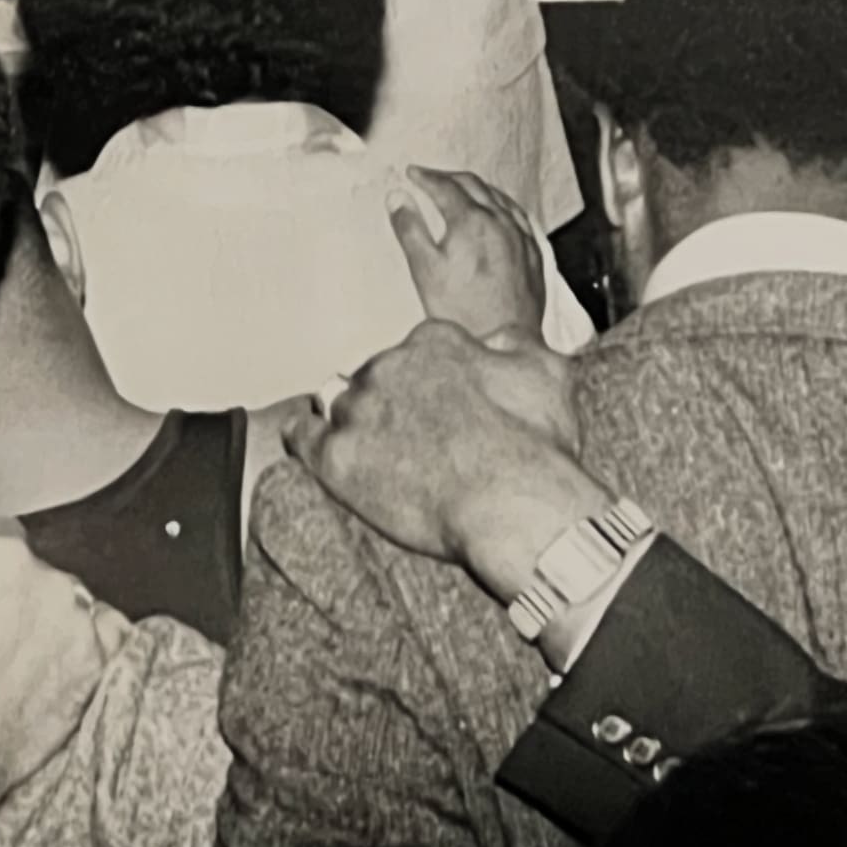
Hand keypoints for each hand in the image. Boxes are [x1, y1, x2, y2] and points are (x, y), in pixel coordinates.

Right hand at [0, 510, 129, 846]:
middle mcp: (49, 581)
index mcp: (3, 556)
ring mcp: (78, 624)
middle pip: (35, 569)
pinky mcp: (97, 664)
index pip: (1, 535)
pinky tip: (60, 658)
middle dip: (14, 589)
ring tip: (14, 656)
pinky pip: (108, 632)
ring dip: (49, 615)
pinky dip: (91, 638)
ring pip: (68, 600)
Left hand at [286, 321, 614, 604]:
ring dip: (352, 423)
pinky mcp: (336, 456)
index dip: (428, 383)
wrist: (514, 507)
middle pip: (375, 378)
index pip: (415, 352)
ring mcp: (358, 410)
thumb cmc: (537, 447)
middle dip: (390, 405)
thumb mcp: (546, 373)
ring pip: (337, 403)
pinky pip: (300, 434)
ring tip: (372, 453)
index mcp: (434, 342)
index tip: (440, 410)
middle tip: (415, 443)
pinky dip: (306, 439)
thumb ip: (514, 345)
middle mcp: (389, 365)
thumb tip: (496, 339)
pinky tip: (320, 452)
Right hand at [387, 167, 546, 339]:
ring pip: (498, 197)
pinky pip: (518, 215)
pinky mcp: (534, 252)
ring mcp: (521, 235)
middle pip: (473, 185)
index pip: (445, 186)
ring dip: (476, 187)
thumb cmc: (461, 310)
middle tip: (430, 177)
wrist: (504, 341)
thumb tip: (397, 196)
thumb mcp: (424, 269)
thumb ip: (409, 228)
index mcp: (471, 220)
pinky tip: (497, 211)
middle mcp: (500, 221)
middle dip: (448, 177)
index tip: (412, 173)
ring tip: (460, 188)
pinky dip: (501, 204)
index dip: (425, 177)